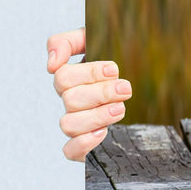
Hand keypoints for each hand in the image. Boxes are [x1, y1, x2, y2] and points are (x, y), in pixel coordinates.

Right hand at [47, 28, 130, 161]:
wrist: (138, 74)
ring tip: (120, 108)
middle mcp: (70, 101)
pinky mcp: (85, 144)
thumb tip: (52, 64)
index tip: (113, 70)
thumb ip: (67, 42)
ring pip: (69, 125)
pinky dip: (84, 143)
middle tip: (124, 88)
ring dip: (97, 116)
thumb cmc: (112, 56)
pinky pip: (69, 151)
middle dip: (101, 93)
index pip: (63, 77)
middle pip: (70, 100)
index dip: (89, 74)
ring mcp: (77, 123)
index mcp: (70, 78)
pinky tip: (103, 132)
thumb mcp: (92, 38)